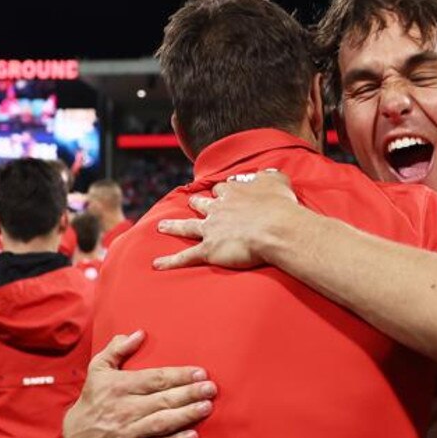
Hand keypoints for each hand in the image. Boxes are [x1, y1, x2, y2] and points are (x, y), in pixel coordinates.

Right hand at [63, 330, 215, 437]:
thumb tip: (138, 333)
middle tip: (211, 389)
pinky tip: (193, 436)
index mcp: (117, 387)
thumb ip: (117, 350)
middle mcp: (122, 409)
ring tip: (207, 407)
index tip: (201, 373)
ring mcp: (125, 433)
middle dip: (188, 394)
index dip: (179, 376)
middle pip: (161, 400)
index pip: (154, 379)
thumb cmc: (95, 399)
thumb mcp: (98, 370)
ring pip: (160, 423)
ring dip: (185, 415)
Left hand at [153, 170, 300, 270]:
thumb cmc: (280, 206)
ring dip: (173, 226)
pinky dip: (170, 261)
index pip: (223, 190)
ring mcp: (211, 229)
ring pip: (187, 226)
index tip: (223, 193)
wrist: (276, 229)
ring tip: (162, 226)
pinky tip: (157, 264)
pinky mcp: (209, 250)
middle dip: (196, 203)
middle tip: (191, 202)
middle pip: (202, 204)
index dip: (222, 192)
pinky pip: (185, 256)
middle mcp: (218, 209)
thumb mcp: (277, 181)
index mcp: (233, 193)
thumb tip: (266, 173)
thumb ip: (269, 176)